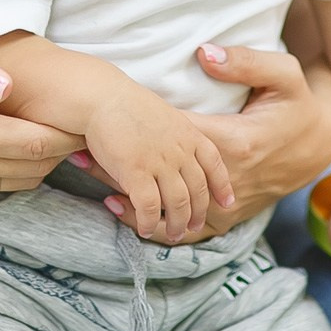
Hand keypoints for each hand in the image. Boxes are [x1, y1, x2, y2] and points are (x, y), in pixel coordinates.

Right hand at [0, 33, 82, 197]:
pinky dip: (21, 166)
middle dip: (65, 148)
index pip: (35, 145)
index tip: (90, 112)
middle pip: (35, 168)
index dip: (69, 131)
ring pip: (20, 181)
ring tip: (63, 125)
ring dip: (45, 160)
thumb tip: (7, 86)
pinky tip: (28, 137)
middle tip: (87, 119)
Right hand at [85, 83, 233, 242]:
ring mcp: (160, 162)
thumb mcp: (164, 115)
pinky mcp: (137, 172)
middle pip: (198, 191)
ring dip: (177, 224)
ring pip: (178, 204)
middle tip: (193, 227)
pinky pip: (149, 208)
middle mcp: (179, 150)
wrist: (103, 96)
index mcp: (189, 134)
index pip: (214, 164)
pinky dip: (149, 222)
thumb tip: (179, 152)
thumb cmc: (127, 103)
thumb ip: (175, 136)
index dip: (222, 186)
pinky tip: (145, 229)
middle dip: (198, 213)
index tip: (227, 202)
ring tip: (174, 234)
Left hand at [103, 45, 330, 244]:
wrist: (322, 143)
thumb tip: (204, 53)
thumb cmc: (298, 103)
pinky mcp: (231, 216)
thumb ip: (245, 62)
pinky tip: (124, 213)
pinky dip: (156, 227)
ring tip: (93, 186)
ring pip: (174, 213)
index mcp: (239, 142)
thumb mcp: (284, 73)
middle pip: (167, 180)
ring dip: (133, 203)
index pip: (178, 142)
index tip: (101, 128)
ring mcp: (231, 203)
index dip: (138, 137)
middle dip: (123, 170)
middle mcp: (232, 179)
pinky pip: (189, 230)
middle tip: (78, 156)